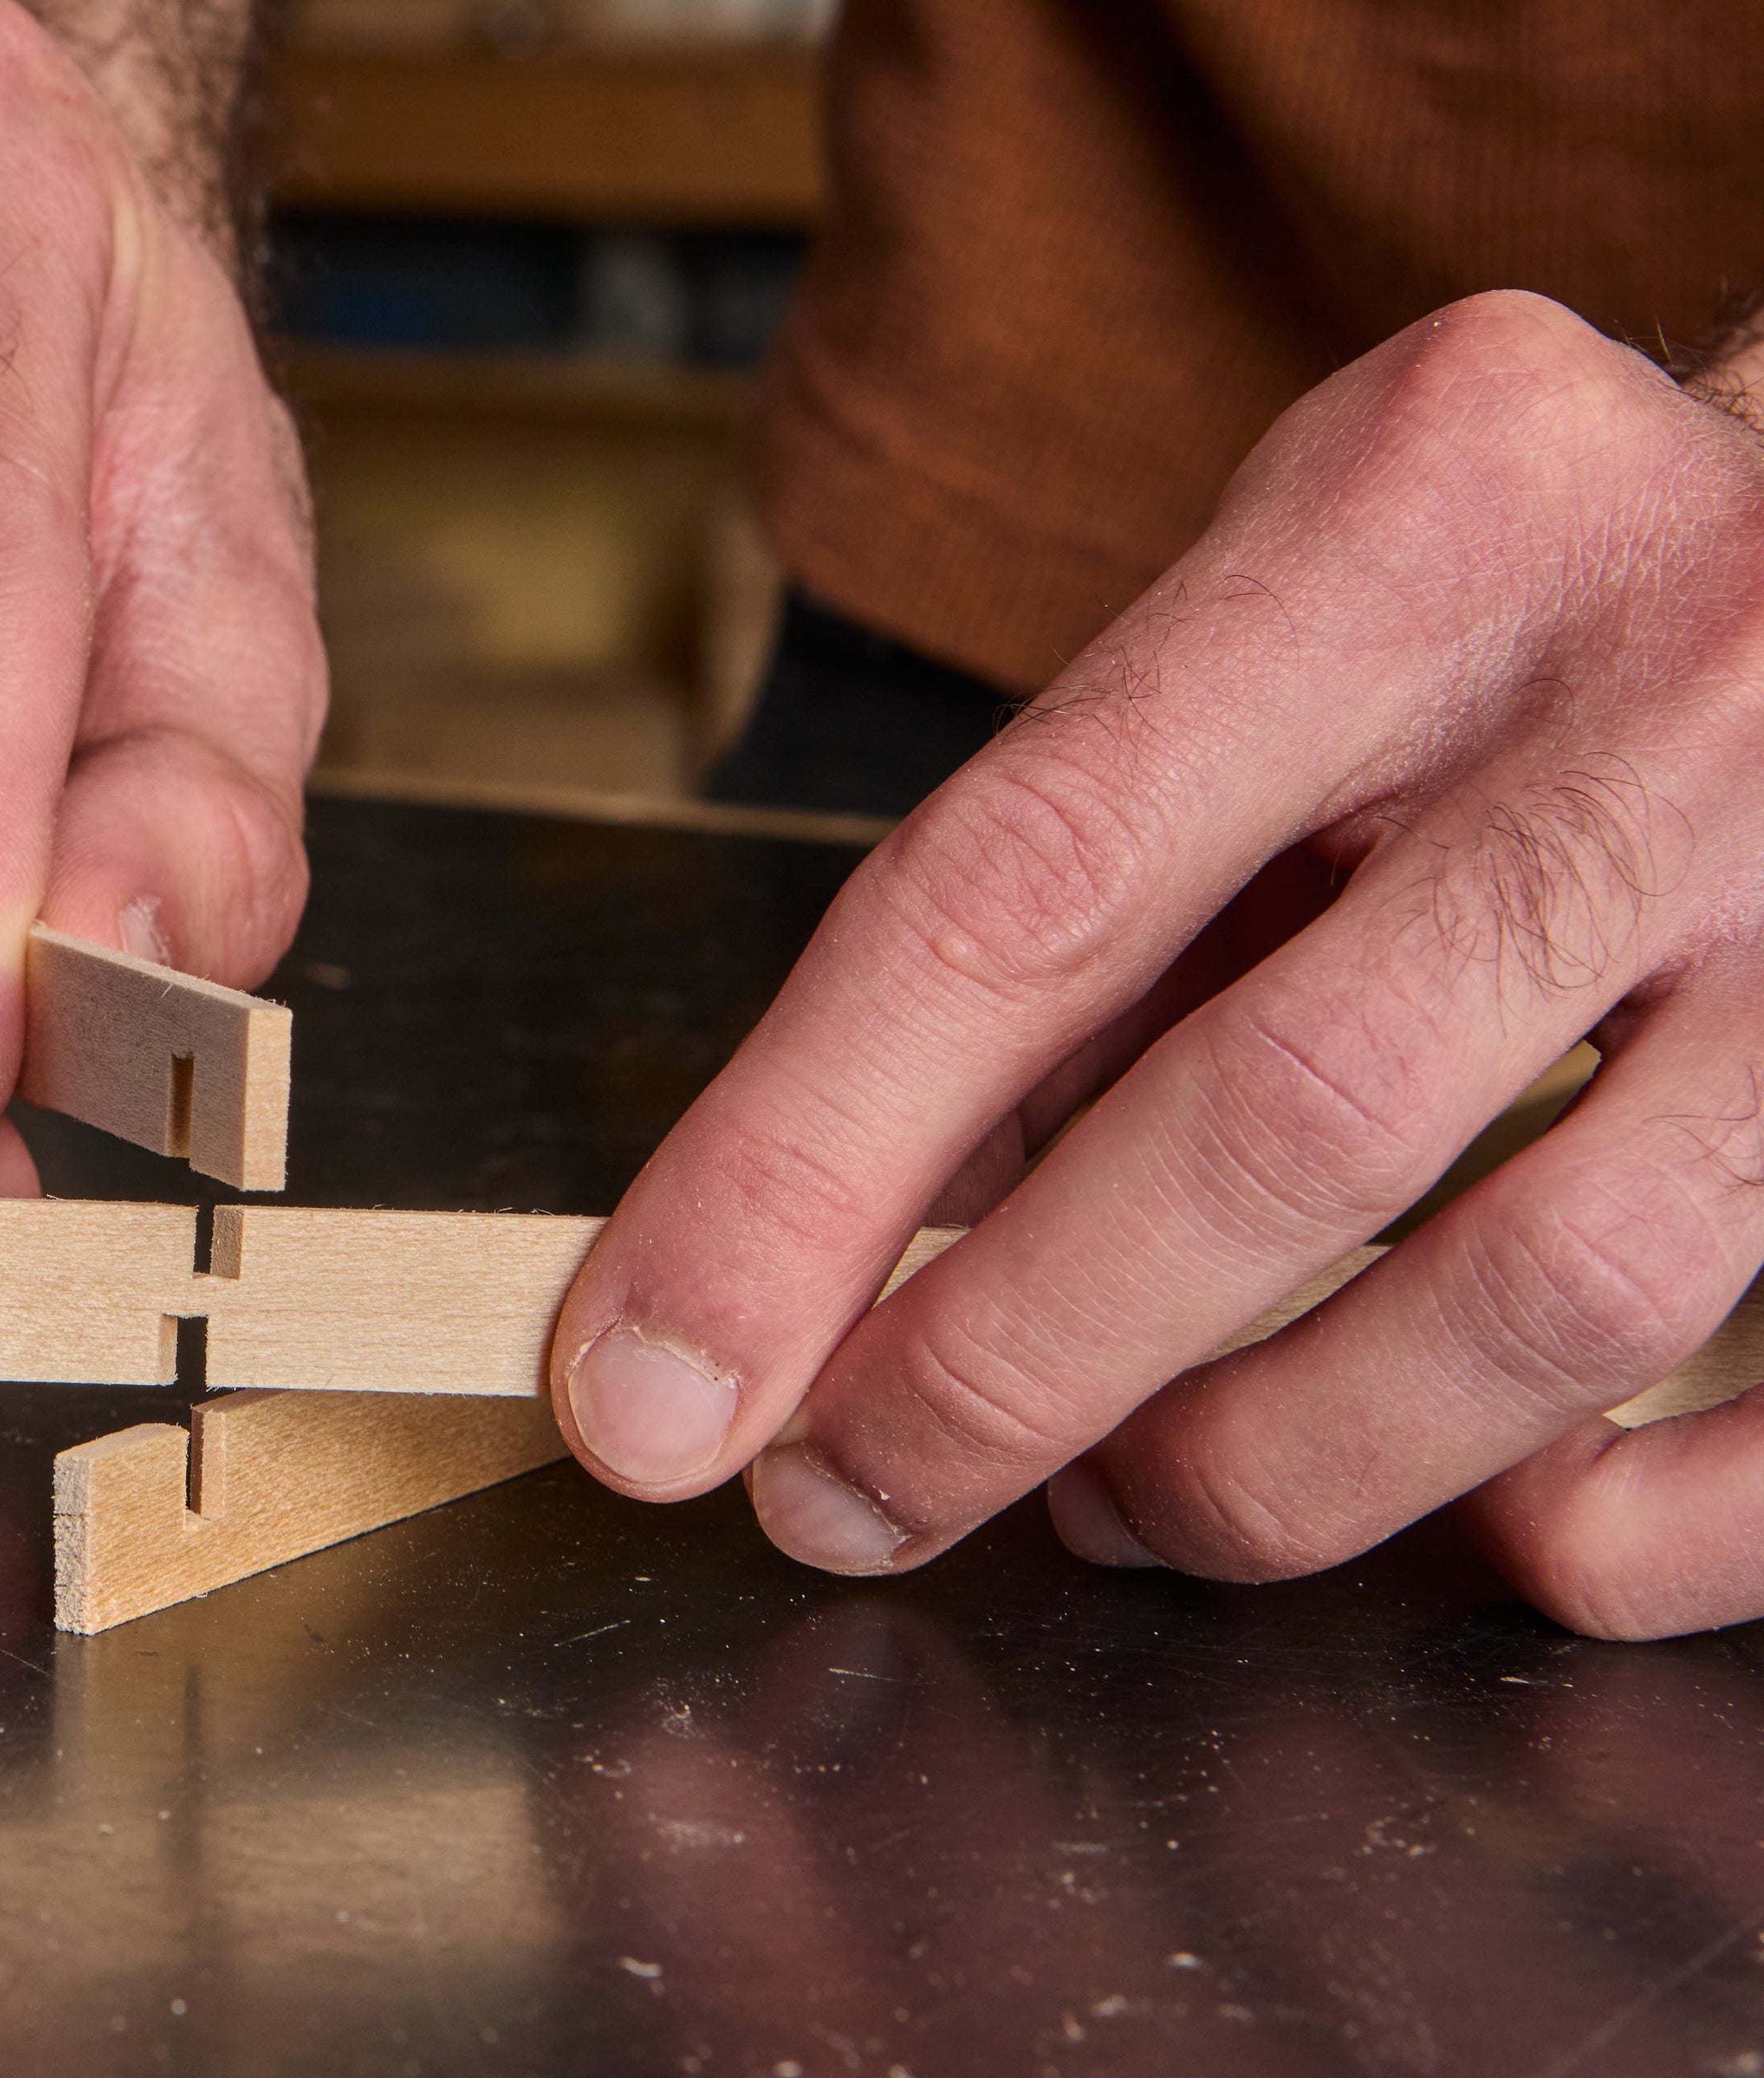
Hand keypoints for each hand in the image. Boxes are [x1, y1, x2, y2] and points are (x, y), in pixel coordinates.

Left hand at [550, 289, 1763, 1638]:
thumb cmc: (1521, 581)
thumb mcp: (1276, 616)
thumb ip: (1096, 882)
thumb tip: (868, 1218)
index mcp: (1415, 527)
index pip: (1022, 890)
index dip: (800, 1168)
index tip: (648, 1375)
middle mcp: (1672, 695)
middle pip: (1274, 1123)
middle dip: (1003, 1367)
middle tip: (846, 1493)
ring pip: (1543, 1292)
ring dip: (1271, 1465)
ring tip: (1120, 1504)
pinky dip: (1610, 1527)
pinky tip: (1479, 1529)